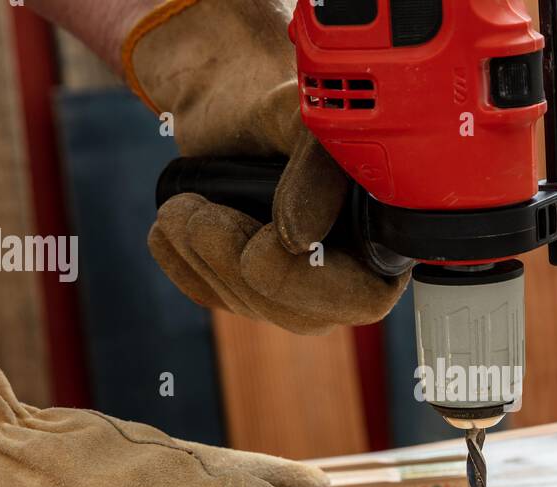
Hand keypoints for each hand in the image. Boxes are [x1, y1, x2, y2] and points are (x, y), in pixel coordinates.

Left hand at [125, 0, 408, 333]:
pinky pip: (212, 298)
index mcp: (383, 236)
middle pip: (297, 314)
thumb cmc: (277, 107)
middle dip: (236, 260)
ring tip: (181, 203)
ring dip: (200, 252)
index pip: (362, 298)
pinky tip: (172, 226)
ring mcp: (299, 290)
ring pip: (249, 305)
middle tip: (196, 211)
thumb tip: (298, 241)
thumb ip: (316, 170)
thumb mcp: (302, 120)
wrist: (229, 103)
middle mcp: (350, 273)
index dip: (308, 275)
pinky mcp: (250, 292)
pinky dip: (180, 261)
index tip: (270, 234)